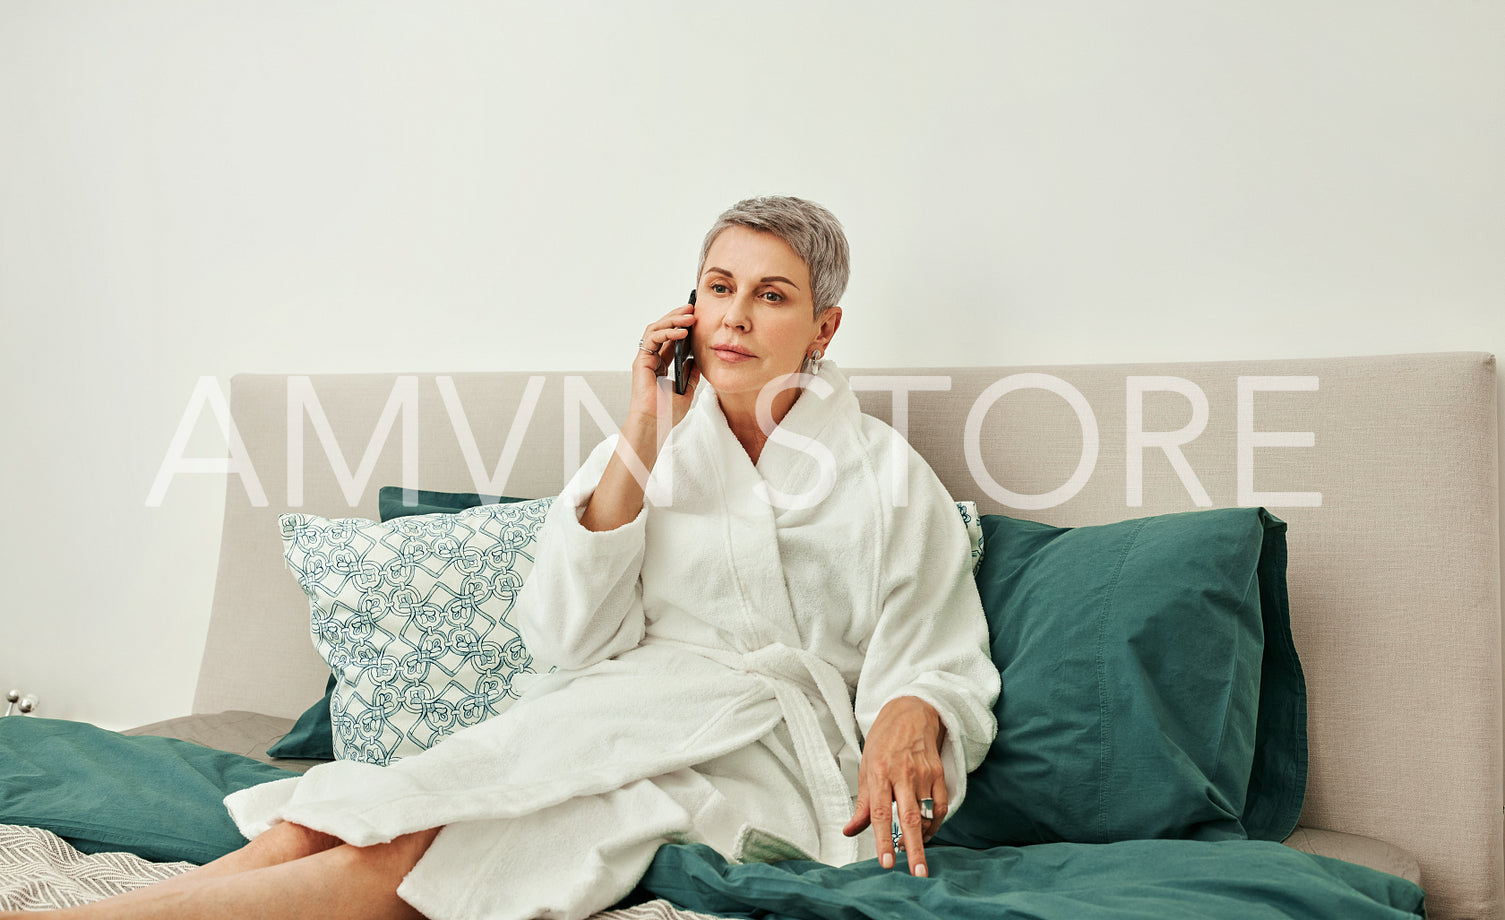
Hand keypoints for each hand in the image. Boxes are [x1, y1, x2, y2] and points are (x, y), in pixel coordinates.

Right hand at [628, 301, 699, 428]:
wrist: (655, 425)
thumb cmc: (666, 414)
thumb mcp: (687, 391)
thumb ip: (691, 375)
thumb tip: (697, 360)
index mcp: (661, 366)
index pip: (670, 338)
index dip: (682, 325)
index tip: (697, 317)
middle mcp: (651, 359)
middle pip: (662, 329)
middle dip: (678, 316)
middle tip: (693, 308)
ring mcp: (645, 359)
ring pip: (656, 329)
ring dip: (673, 320)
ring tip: (690, 316)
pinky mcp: (641, 361)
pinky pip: (653, 339)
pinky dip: (667, 332)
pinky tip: (682, 332)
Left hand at [842, 696, 947, 877]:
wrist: (911, 712)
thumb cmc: (883, 741)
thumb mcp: (866, 767)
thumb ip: (862, 804)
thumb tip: (849, 831)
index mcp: (879, 773)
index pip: (880, 813)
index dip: (883, 839)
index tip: (886, 863)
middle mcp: (902, 774)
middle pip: (909, 818)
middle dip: (914, 849)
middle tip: (917, 874)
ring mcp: (923, 774)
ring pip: (928, 814)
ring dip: (923, 839)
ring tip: (915, 856)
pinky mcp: (939, 774)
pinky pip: (940, 806)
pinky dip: (935, 823)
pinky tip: (927, 833)